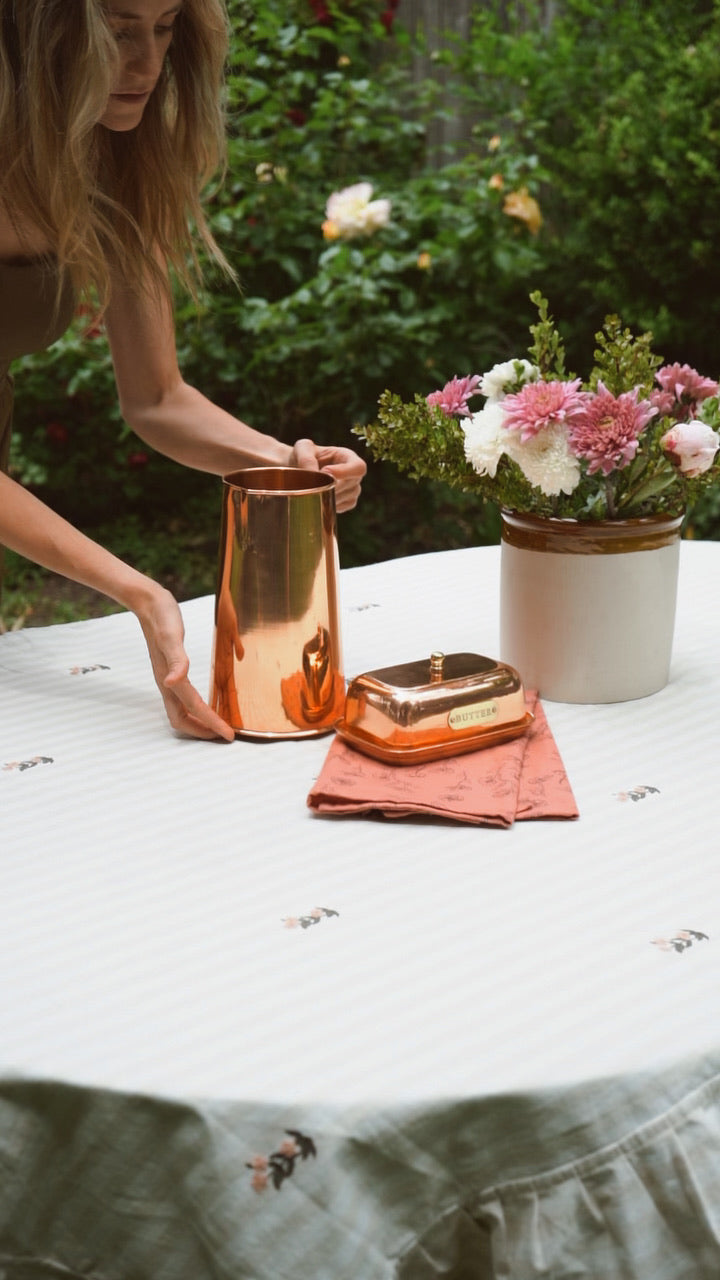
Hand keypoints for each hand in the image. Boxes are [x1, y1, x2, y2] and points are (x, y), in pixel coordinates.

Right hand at [136, 585, 234, 740]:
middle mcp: (168, 683)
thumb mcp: (171, 636)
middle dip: (202, 731)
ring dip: (199, 722)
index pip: (194, 709)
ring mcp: (168, 678)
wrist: (149, 604)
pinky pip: (183, 698)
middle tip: (224, 735)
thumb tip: (173, 682)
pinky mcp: (171, 671)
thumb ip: (176, 659)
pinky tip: (206, 703)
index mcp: (169, 679)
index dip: (211, 724)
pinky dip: (196, 708)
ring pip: (181, 711)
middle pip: (182, 719)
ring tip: (216, 725)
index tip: (228, 735)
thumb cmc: (162, 618)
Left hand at [290, 438, 365, 511]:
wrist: (298, 470)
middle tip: (312, 485)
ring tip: (313, 490)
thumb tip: (315, 474)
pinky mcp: (347, 502)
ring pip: (347, 498)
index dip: (345, 472)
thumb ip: (306, 459)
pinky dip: (329, 505)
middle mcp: (354, 474)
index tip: (325, 472)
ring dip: (329, 496)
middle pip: (352, 484)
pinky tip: (318, 498)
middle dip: (332, 486)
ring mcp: (353, 489)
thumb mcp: (302, 449)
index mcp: (348, 457)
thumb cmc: (303, 455)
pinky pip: (342, 507)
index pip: (358, 467)